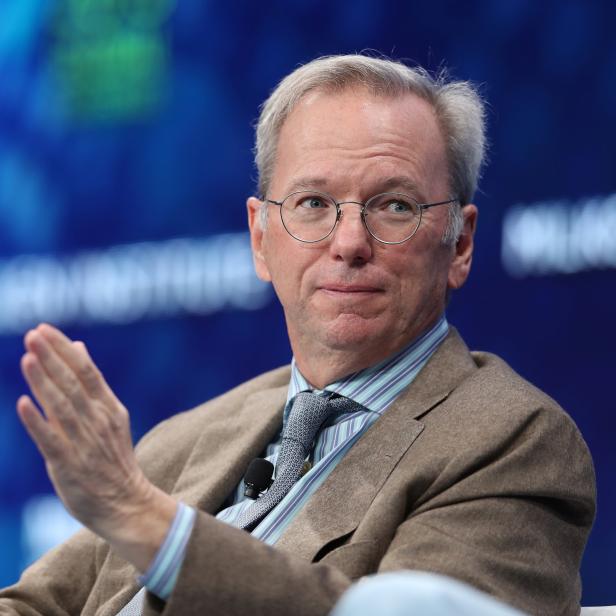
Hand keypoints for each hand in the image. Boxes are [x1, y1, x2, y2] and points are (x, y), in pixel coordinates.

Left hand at [17, 323, 176, 570]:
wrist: (126, 502)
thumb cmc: (112, 458)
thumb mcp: (110, 415)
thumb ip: (90, 383)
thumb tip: (78, 347)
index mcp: (108, 407)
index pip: (86, 371)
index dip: (64, 350)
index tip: (44, 329)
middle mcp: (98, 420)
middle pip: (73, 384)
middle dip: (52, 358)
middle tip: (33, 335)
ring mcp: (84, 442)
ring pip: (62, 406)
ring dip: (43, 382)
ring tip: (27, 358)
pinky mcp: (69, 465)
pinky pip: (51, 441)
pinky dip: (37, 422)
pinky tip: (22, 403)